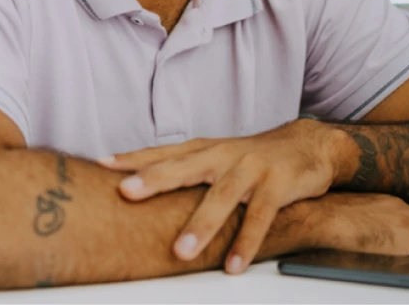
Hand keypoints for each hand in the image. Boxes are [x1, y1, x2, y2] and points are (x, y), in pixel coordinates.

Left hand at [98, 120, 349, 270]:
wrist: (306, 144)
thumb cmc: (252, 156)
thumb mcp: (217, 157)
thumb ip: (186, 169)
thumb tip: (143, 187)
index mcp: (205, 149)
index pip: (163, 152)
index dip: (133, 158)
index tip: (102, 165)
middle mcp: (223, 155)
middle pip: (185, 166)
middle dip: (155, 179)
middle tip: (127, 192)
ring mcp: (250, 168)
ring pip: (222, 195)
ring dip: (202, 224)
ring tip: (181, 252)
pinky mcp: (276, 185)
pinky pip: (260, 216)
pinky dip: (246, 241)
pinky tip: (232, 264)